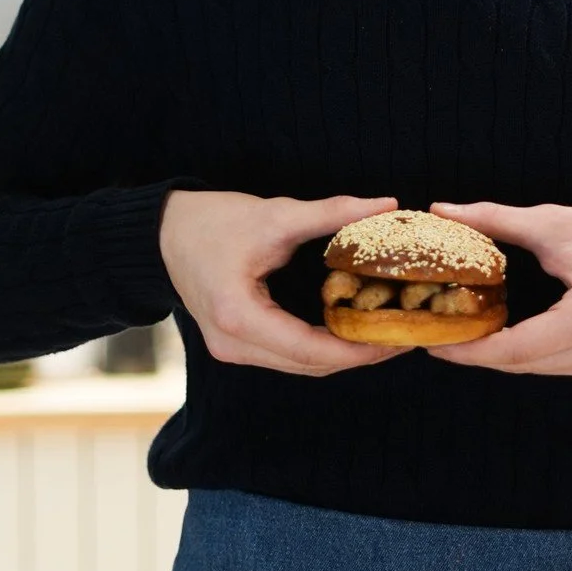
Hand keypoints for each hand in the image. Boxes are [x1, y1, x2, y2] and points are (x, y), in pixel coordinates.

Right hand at [159, 190, 411, 375]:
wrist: (164, 232)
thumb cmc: (213, 221)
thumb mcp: (276, 215)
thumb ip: (332, 213)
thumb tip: (386, 205)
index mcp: (239, 317)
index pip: (312, 349)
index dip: (361, 348)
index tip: (401, 337)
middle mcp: (233, 344)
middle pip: (311, 364)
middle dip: (361, 353)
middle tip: (407, 334)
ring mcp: (231, 349)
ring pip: (301, 364)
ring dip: (343, 352)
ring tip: (388, 331)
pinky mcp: (236, 343)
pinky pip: (288, 354)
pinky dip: (321, 345)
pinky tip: (352, 327)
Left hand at [424, 198, 571, 375]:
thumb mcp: (555, 223)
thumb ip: (495, 220)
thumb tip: (443, 211)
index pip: (514, 347)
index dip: (469, 348)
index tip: (433, 341)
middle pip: (519, 363)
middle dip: (474, 352)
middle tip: (433, 335)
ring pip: (532, 368)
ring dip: (494, 354)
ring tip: (455, 332)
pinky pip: (549, 364)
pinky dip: (519, 352)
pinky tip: (492, 332)